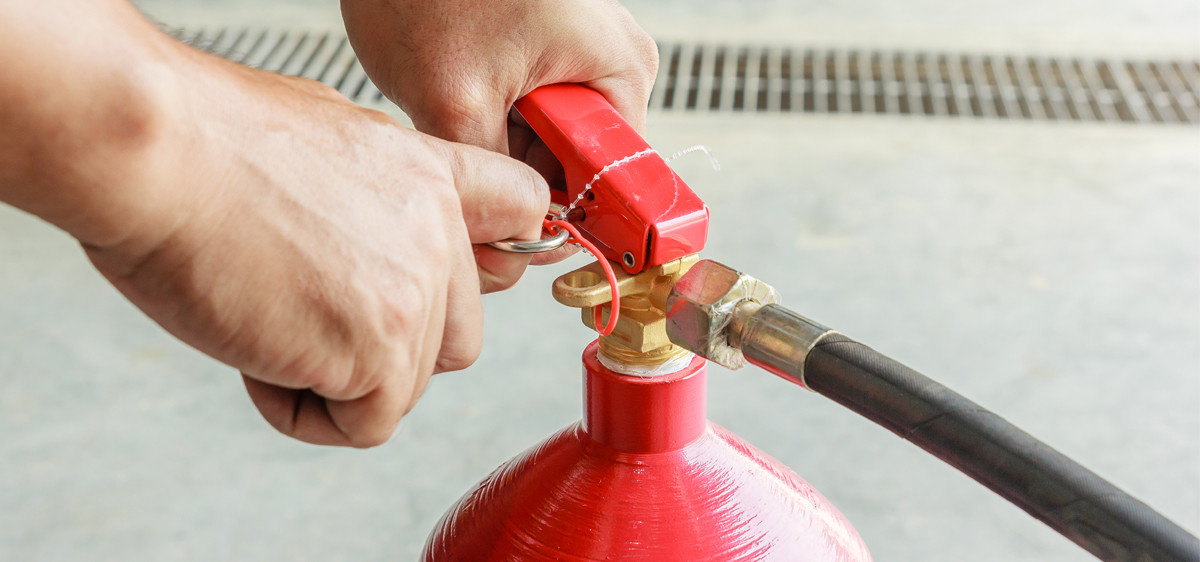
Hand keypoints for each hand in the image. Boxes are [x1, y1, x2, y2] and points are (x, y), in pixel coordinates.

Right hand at [81, 43, 547, 446]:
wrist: (156, 154)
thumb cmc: (205, 141)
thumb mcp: (325, 133)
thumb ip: (374, 188)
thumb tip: (366, 220)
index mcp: (430, 175)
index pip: (521, 213)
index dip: (493, 259)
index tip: (451, 282)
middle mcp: (438, 234)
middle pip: (457, 336)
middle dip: (388, 346)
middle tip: (311, 314)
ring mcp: (416, 293)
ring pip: (406, 385)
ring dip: (335, 377)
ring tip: (266, 320)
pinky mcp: (378, 350)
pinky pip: (366, 423)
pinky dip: (307, 411)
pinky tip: (261, 355)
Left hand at [341, 0, 657, 202]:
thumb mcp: (455, 96)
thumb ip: (491, 178)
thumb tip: (506, 231)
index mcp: (618, 67)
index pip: (617, 179)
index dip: (571, 216)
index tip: (530, 234)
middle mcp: (612, 59)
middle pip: (580, 162)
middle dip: (522, 175)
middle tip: (471, 150)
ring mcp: (582, 51)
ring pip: (550, 140)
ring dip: (502, 144)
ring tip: (459, 105)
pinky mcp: (551, 47)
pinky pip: (533, 110)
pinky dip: (494, 116)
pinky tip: (461, 93)